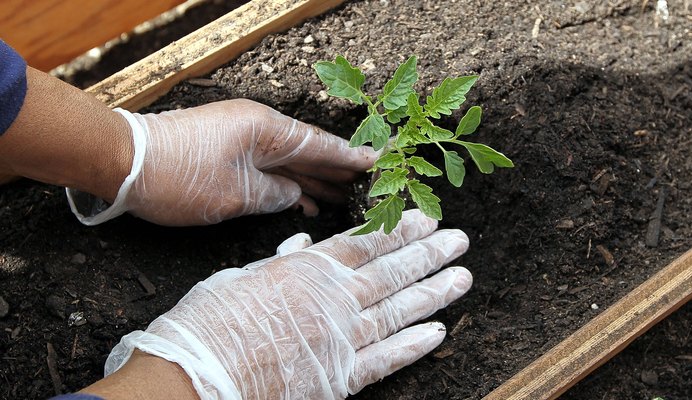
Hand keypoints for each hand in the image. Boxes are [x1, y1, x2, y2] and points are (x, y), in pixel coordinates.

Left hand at [66, 99, 376, 225]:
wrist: (123, 164)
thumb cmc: (177, 177)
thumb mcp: (235, 195)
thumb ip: (273, 195)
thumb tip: (294, 196)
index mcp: (265, 130)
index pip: (319, 144)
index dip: (349, 157)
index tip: (377, 161)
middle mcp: (257, 130)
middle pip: (307, 151)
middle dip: (336, 170)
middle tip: (366, 185)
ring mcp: (241, 140)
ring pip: (288, 162)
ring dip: (312, 179)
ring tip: (341, 197)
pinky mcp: (226, 154)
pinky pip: (267, 169)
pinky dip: (285, 184)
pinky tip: (302, 201)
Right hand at [103, 210, 471, 398]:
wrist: (197, 377)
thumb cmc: (210, 323)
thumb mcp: (241, 277)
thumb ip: (279, 261)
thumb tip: (301, 244)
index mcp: (309, 270)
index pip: (366, 243)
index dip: (399, 229)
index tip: (426, 217)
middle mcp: (334, 300)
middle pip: (392, 272)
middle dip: (429, 254)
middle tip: (459, 240)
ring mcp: (341, 339)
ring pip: (398, 311)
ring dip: (433, 293)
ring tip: (462, 277)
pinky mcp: (340, 377)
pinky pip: (385, 359)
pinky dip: (413, 346)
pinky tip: (437, 332)